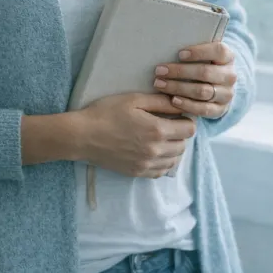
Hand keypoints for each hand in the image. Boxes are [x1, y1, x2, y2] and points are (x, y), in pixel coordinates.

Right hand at [67, 93, 197, 178]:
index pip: (189, 129)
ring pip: (174, 160)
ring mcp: (147, 164)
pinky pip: (161, 171)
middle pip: (183, 145)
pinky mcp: (138, 172)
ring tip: (160, 139)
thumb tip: (179, 103)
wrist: (82, 136)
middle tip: (167, 125)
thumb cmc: (106, 113)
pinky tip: (153, 152)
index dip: (186, 120)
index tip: (177, 116)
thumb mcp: (133, 100)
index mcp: (157, 130)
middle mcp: (156, 150)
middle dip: (179, 134)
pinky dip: (163, 162)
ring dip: (172, 149)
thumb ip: (159, 102)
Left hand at [154, 41, 236, 118]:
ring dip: (178, 87)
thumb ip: (192, 51)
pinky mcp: (220, 109)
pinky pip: (204, 109)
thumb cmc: (203, 64)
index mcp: (228, 57)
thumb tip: (166, 45)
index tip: (179, 54)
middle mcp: (230, 76)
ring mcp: (226, 94)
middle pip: (205, 72)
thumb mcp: (203, 54)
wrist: (218, 87)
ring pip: (202, 91)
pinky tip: (173, 100)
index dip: (199, 52)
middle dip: (179, 71)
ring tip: (160, 84)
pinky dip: (187, 104)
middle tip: (159, 70)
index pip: (218, 51)